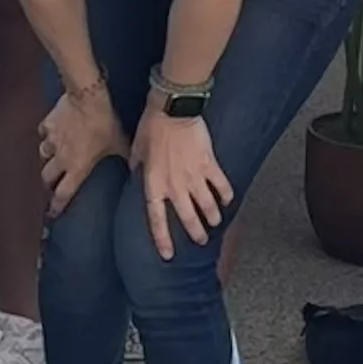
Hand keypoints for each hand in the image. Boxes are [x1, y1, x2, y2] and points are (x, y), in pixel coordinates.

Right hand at [39, 82, 128, 216]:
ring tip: (51, 156)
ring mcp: (51, 141)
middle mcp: (60, 158)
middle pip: (46, 178)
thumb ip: (123, 156)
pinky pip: (43, 133)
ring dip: (47, 158)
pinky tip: (51, 132)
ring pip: (42, 155)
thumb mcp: (118, 143)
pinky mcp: (47, 125)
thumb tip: (135, 166)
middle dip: (48, 182)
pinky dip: (47, 134)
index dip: (56, 206)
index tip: (51, 213)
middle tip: (51, 183)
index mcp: (77, 168)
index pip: (63, 193)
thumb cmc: (104, 124)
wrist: (87, 98)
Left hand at [134, 105, 233, 255]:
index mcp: (154, 184)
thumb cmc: (152, 126)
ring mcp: (194, 176)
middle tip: (201, 240)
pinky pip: (221, 185)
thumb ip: (137, 165)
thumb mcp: (137, 148)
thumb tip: (135, 172)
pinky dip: (226, 194)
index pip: (157, 219)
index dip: (163, 239)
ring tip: (215, 222)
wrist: (173, 108)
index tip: (168, 255)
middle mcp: (175, 186)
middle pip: (188, 218)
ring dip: (213, 217)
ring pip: (208, 206)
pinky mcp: (209, 165)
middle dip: (196, 232)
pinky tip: (228, 200)